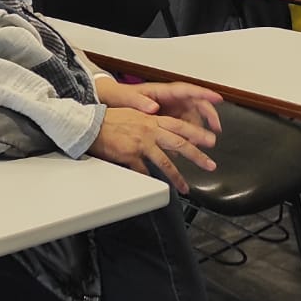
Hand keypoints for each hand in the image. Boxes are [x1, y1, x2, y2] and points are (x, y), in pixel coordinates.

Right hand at [89, 107, 216, 193]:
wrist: (90, 125)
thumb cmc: (108, 119)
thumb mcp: (132, 113)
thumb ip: (148, 120)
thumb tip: (160, 127)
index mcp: (151, 119)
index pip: (179, 126)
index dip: (196, 133)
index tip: (210, 140)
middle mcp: (149, 130)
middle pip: (179, 143)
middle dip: (197, 155)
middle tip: (210, 165)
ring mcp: (141, 143)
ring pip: (165, 162)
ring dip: (177, 176)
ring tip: (185, 187)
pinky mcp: (131, 155)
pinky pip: (144, 171)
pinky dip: (150, 179)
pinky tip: (156, 187)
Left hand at [97, 78, 222, 134]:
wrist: (106, 101)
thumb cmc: (116, 95)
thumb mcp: (124, 97)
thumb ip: (137, 101)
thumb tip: (152, 107)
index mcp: (160, 91)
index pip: (186, 90)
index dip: (204, 93)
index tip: (218, 98)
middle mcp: (167, 99)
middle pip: (195, 104)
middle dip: (208, 115)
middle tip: (216, 129)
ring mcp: (167, 109)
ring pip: (190, 118)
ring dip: (197, 130)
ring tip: (202, 143)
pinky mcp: (164, 120)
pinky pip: (180, 128)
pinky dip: (184, 137)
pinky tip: (184, 148)